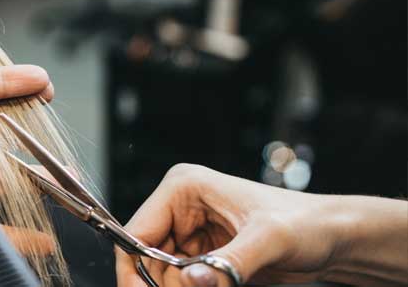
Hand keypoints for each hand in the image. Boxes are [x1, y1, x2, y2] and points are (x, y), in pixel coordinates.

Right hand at [115, 164, 407, 286]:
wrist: (333, 239)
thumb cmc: (306, 224)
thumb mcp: (269, 241)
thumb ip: (228, 264)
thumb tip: (190, 282)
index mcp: (184, 189)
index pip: (137, 231)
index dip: (134, 268)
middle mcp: (180, 209)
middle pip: (144, 257)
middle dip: (160, 283)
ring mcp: (190, 234)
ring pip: (161, 275)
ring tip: (222, 284)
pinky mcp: (202, 257)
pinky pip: (181, 282)